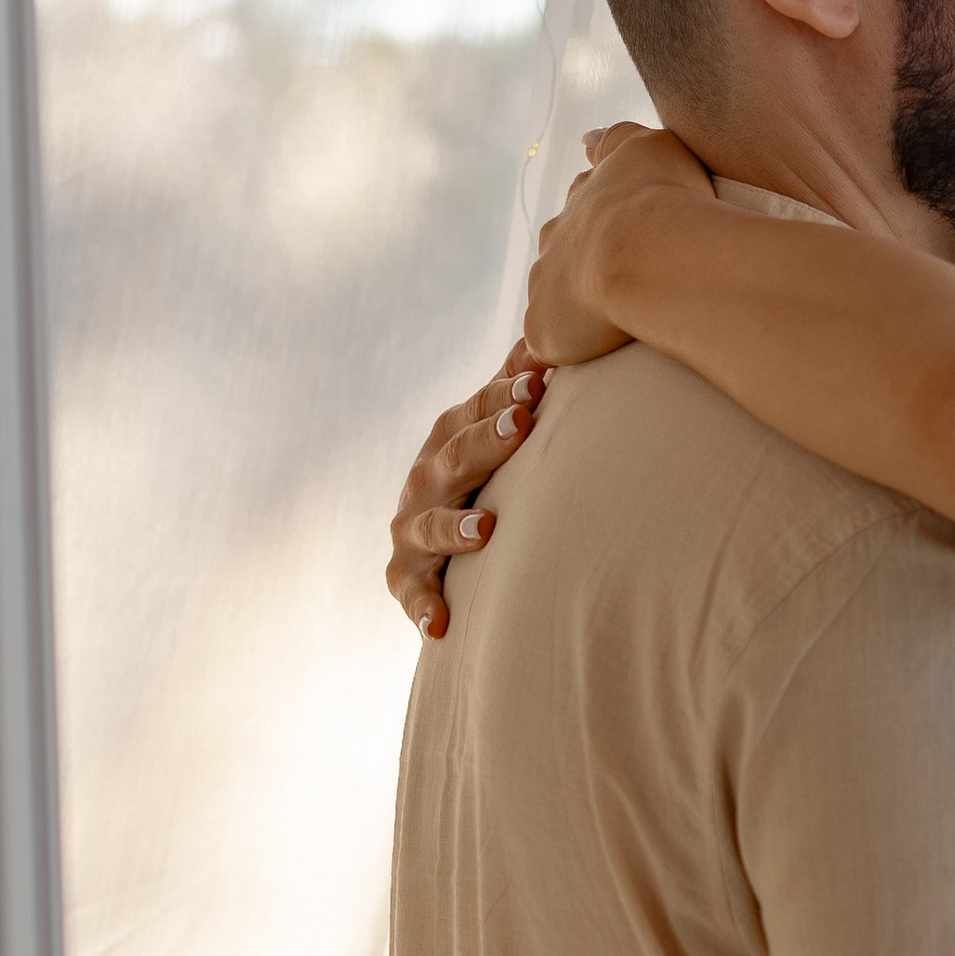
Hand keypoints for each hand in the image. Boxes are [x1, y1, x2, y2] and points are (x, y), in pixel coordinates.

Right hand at [386, 347, 547, 636]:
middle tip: (522, 423)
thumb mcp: (497, 429)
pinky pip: (412, 591)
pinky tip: (439, 626)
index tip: (540, 381)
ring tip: (488, 530)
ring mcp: (413, 526)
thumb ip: (517, 384)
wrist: (444, 544)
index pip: (477, 410)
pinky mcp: (405, 575)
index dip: (505, 395)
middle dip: (487, 441)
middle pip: (455, 456)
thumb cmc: (488, 472)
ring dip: (456, 527)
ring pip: (431, 524)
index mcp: (452, 436)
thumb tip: (549, 329)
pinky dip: (422, 608)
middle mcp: (426, 477)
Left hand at [522, 120, 713, 367]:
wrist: (650, 254)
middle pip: (563, 254)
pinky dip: (567, 347)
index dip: (609, 223)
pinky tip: (593, 358)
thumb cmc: (664, 199)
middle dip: (587, 267)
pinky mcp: (543, 329)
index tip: (631, 236)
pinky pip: (549, 343)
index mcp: (585, 203)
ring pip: (553, 299)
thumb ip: (616, 139)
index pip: (588, 210)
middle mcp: (556, 241)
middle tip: (626, 287)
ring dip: (576, 310)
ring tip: (613, 329)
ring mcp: (544, 285)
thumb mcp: (648, 146)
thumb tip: (584, 138)